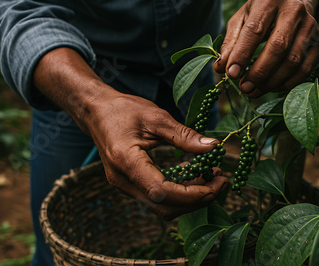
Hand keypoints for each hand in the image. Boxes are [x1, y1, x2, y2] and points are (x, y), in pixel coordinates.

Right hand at [85, 91, 228, 219]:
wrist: (96, 112)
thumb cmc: (123, 110)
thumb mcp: (156, 117)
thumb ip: (184, 135)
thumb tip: (213, 147)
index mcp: (126, 161)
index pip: (161, 192)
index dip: (191, 194)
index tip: (216, 183)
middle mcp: (123, 180)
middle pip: (164, 207)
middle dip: (196, 200)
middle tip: (221, 182)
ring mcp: (125, 186)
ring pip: (162, 207)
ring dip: (190, 198)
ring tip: (212, 177)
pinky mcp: (130, 185)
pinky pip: (158, 198)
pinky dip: (179, 192)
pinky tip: (194, 174)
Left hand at [215, 0, 318, 96]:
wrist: (292, 2)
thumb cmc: (261, 13)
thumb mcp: (242, 19)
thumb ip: (231, 42)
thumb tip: (222, 68)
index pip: (255, 30)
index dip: (242, 54)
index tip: (231, 74)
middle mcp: (294, 11)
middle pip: (278, 47)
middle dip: (259, 72)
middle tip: (244, 87)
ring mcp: (310, 27)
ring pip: (293, 61)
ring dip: (272, 82)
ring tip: (254, 91)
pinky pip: (305, 69)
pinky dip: (287, 83)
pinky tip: (272, 87)